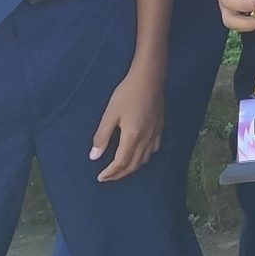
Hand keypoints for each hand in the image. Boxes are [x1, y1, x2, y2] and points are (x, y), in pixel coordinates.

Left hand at [91, 65, 162, 181]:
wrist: (149, 78)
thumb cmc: (127, 93)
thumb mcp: (110, 114)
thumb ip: (102, 136)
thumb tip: (94, 157)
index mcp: (132, 136)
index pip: (121, 163)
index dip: (110, 173)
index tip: (100, 177)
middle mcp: (146, 139)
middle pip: (133, 165)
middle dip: (119, 174)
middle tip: (107, 177)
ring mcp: (155, 134)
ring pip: (144, 159)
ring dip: (131, 167)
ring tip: (120, 168)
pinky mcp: (160, 128)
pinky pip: (153, 150)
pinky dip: (143, 157)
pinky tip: (138, 154)